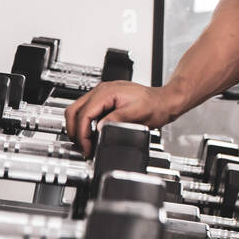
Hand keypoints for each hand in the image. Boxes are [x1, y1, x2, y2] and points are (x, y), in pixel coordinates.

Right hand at [63, 81, 177, 154]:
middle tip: (83, 148)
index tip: (87, 147)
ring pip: (77, 111)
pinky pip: (86, 111)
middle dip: (75, 131)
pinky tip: (90, 135)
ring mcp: (101, 94)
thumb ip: (117, 119)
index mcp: (107, 92)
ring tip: (85, 144)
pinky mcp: (104, 100)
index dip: (82, 133)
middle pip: (73, 111)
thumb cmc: (156, 105)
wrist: (165, 101)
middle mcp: (101, 90)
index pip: (84, 114)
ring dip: (77, 128)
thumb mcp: (138, 114)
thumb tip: (99, 127)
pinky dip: (84, 124)